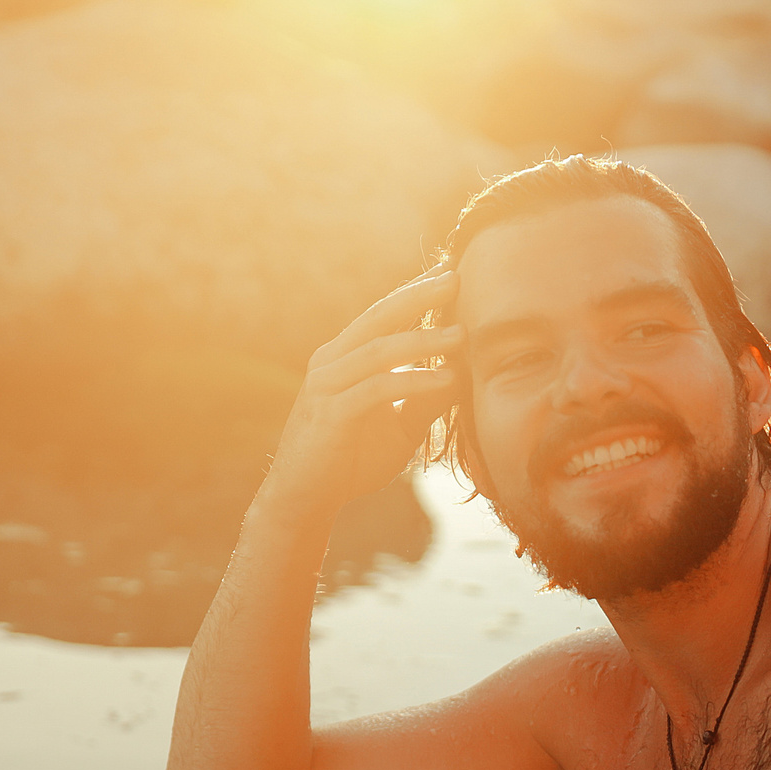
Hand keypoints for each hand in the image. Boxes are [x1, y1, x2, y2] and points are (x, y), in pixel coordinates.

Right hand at [257, 268, 459, 520]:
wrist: (307, 497)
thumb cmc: (351, 460)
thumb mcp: (399, 427)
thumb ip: (425, 402)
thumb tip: (463, 378)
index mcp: (344, 357)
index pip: (383, 315)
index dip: (414, 292)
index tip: (450, 272)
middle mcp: (332, 361)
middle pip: (379, 317)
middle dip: (418, 296)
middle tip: (455, 277)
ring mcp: (328, 385)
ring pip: (379, 350)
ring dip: (423, 340)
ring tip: (462, 334)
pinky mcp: (331, 413)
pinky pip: (378, 389)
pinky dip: (414, 381)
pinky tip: (447, 379)